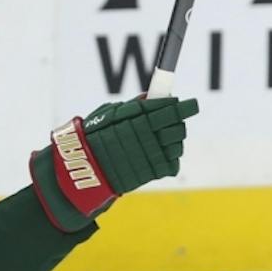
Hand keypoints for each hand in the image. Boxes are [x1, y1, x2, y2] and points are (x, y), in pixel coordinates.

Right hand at [30, 95, 198, 232]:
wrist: (82, 171)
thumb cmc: (92, 140)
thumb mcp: (106, 115)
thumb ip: (132, 107)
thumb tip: (151, 96)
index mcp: (137, 117)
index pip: (169, 108)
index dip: (182, 106)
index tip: (189, 104)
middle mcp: (147, 135)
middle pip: (177, 127)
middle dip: (177, 123)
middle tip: (173, 122)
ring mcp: (152, 155)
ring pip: (177, 145)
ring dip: (174, 142)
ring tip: (161, 141)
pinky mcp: (153, 173)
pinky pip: (171, 164)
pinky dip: (168, 160)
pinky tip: (157, 156)